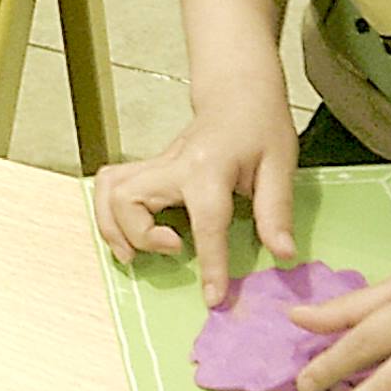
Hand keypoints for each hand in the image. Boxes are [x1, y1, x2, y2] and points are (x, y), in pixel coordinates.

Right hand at [93, 104, 300, 306]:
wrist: (237, 93)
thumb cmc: (260, 126)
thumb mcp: (280, 164)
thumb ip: (275, 210)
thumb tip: (283, 254)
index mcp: (209, 167)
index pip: (206, 222)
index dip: (211, 264)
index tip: (213, 298)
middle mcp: (172, 165)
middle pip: (129, 200)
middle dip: (138, 236)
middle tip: (171, 249)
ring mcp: (154, 165)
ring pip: (108, 192)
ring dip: (112, 227)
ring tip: (133, 251)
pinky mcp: (147, 168)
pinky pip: (109, 187)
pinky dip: (108, 213)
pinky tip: (125, 232)